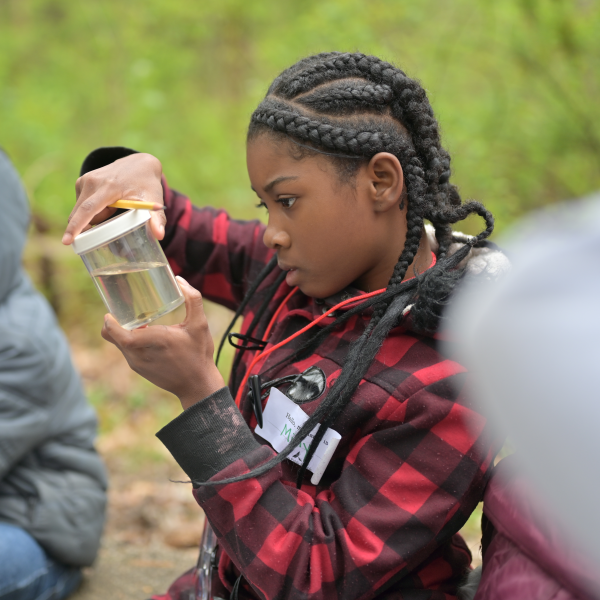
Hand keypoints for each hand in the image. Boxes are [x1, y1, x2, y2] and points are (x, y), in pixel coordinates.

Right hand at [62, 153, 166, 244]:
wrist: (139, 163)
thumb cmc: (147, 184)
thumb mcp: (154, 200)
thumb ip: (157, 218)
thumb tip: (159, 236)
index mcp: (108, 187)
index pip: (88, 210)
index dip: (76, 227)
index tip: (66, 242)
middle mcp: (92, 182)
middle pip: (82, 214)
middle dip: (90, 227)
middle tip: (109, 226)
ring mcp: (85, 180)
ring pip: (82, 212)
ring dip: (95, 218)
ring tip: (115, 209)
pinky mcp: (82, 182)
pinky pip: (82, 206)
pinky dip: (93, 212)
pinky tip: (109, 204)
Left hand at [101, 277, 224, 409]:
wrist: (198, 385)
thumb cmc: (199, 354)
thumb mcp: (200, 324)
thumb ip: (192, 300)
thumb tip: (179, 280)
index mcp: (153, 341)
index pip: (119, 334)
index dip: (110, 323)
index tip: (110, 312)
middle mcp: (140, 354)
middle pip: (112, 337)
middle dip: (112, 323)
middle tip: (123, 310)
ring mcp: (138, 364)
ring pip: (118, 345)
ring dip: (122, 332)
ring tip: (136, 321)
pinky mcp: (140, 370)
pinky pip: (126, 352)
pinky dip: (129, 342)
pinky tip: (144, 335)